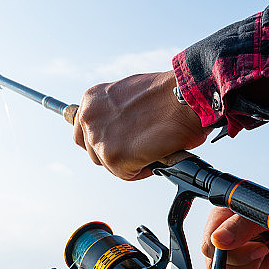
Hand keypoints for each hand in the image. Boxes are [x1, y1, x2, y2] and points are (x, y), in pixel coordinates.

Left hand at [73, 71, 210, 179]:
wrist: (185, 97)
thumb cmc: (168, 93)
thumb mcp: (129, 94)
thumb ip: (116, 113)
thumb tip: (120, 129)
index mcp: (91, 100)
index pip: (82, 133)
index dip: (101, 141)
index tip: (115, 144)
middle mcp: (89, 118)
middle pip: (94, 152)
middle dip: (116, 153)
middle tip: (139, 147)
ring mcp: (99, 138)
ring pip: (110, 165)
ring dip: (130, 162)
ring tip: (150, 148)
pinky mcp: (113, 157)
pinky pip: (127, 174)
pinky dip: (143, 170)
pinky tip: (155, 154)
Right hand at [200, 193, 268, 268]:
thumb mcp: (268, 215)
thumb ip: (241, 225)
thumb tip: (217, 240)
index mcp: (221, 219)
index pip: (210, 247)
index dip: (233, 253)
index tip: (260, 246)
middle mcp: (222, 239)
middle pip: (219, 268)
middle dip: (250, 263)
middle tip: (268, 249)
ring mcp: (232, 257)